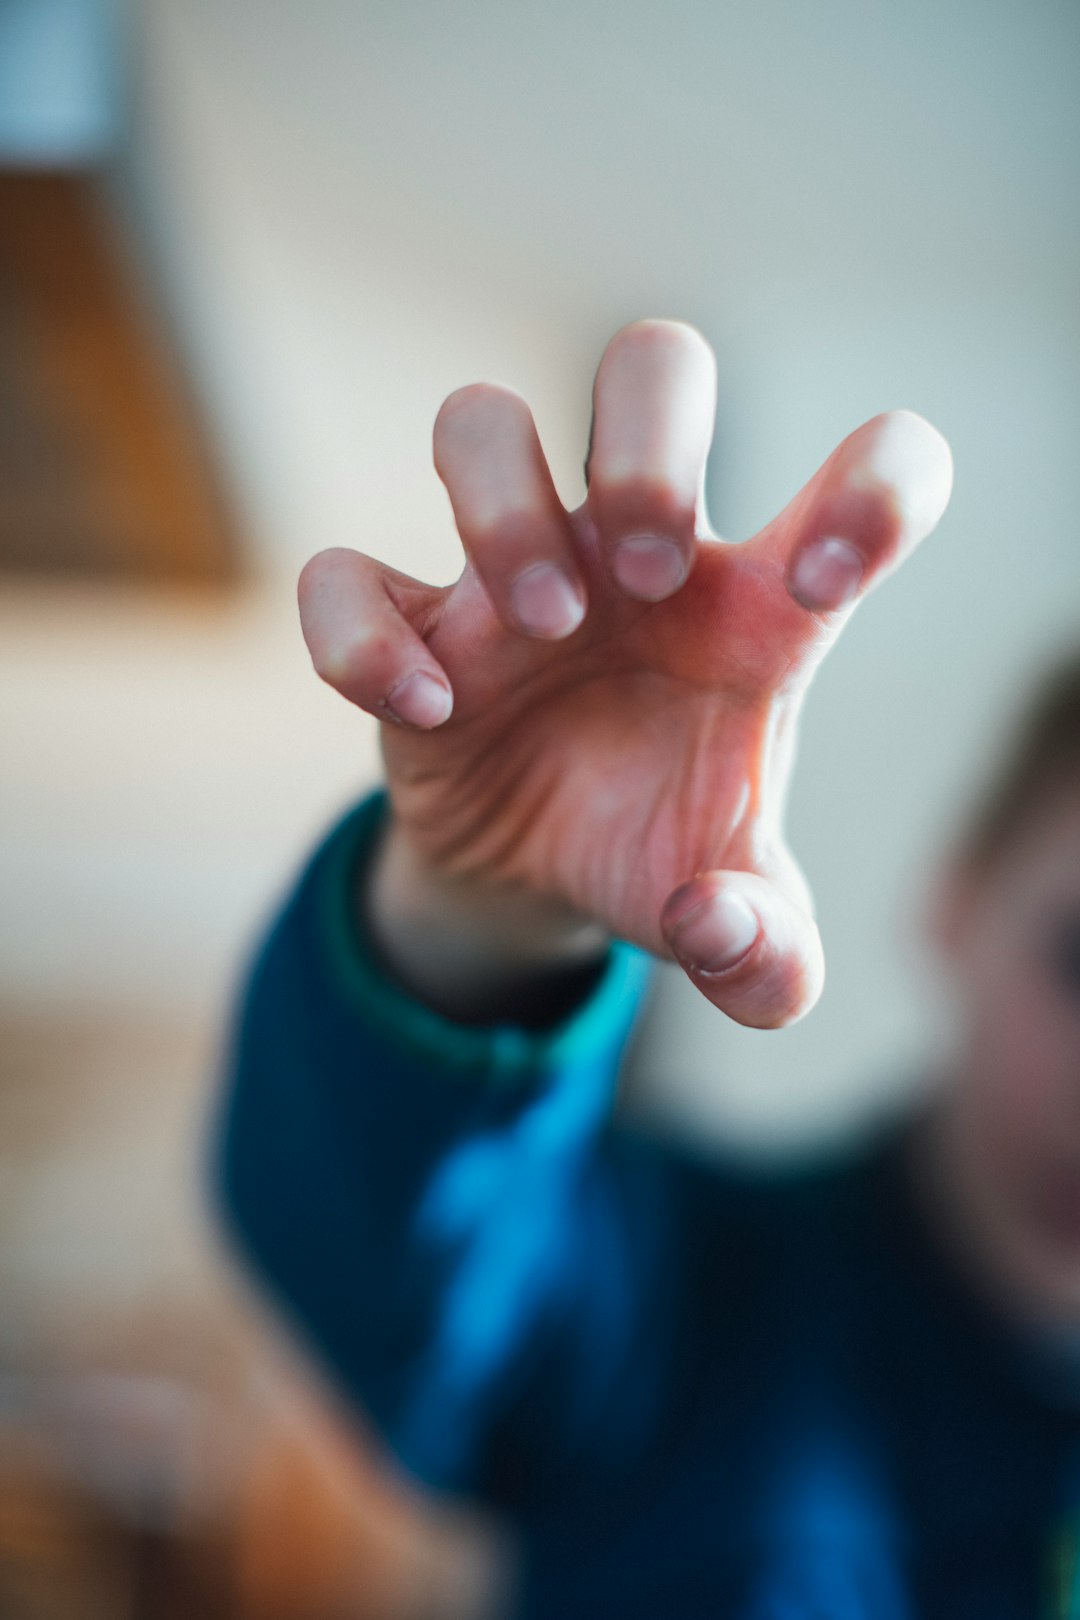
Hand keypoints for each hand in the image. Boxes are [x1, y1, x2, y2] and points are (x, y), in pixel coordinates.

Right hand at [299, 320, 951, 1027]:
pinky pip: (342, 574)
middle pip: (651, 364)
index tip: (827, 587)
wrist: (538, 877)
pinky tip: (427, 715)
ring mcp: (509, 579)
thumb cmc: (660, 855)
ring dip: (506, 512)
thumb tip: (715, 928)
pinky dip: (363, 638)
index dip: (874, 487)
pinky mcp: (407, 628)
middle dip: (648, 446)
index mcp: (755, 606)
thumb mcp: (743, 932)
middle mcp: (634, 557)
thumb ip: (771, 959)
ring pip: (477, 422)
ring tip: (544, 625)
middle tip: (648, 577)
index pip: (868, 469)